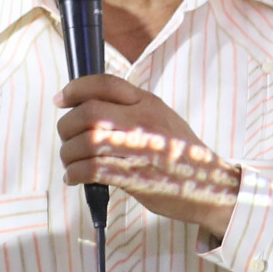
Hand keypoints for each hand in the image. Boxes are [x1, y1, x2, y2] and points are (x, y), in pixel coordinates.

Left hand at [55, 75, 240, 236]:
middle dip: (66, 126)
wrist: (211, 187)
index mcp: (148, 103)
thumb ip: (134, 109)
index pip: (105, 84)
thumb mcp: (164, 119)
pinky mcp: (135, 177)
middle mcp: (143, 122)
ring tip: (69, 162)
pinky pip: (92, 170)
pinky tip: (74, 178)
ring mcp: (139, 150)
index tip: (61, 99)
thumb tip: (91, 107)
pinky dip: (75, 174)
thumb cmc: (183, 155)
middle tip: (66, 138)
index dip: (76, 89)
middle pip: (88, 113)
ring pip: (85, 142)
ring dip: (68, 153)